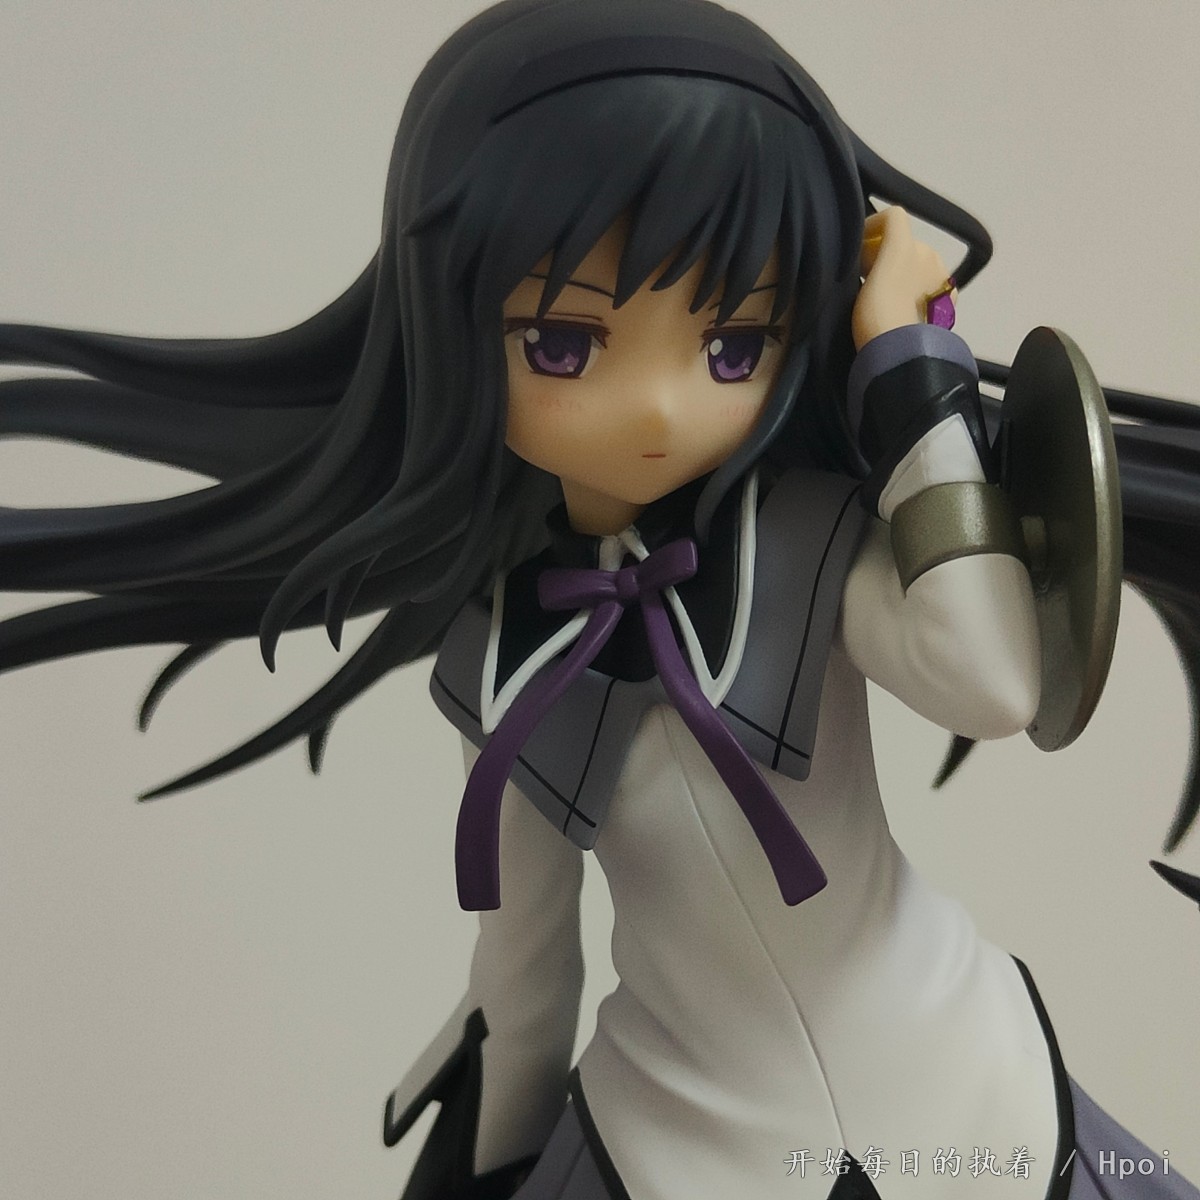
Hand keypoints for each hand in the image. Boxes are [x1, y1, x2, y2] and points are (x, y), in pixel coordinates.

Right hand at [853, 207, 954, 350]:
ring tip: (887, 296)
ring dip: (904, 271)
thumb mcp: (858, 286)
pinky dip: (918, 289)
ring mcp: (943, 277)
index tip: (858, 245)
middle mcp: (929, 254)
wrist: (903, 353)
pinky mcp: (950, 299)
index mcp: (906, 246)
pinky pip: (931, 284)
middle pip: (906, 243)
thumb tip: (869, 263)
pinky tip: (907, 309)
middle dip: (886, 253)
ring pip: (920, 264)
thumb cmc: (874, 318)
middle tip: (867, 276)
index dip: (873, 225)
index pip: (893, 217)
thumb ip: (865, 265)